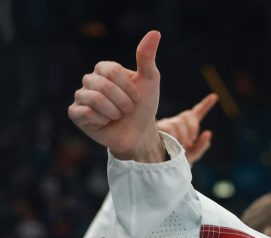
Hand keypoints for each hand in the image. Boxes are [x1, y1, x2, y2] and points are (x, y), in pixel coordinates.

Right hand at [68, 30, 162, 161]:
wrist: (139, 133)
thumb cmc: (143, 106)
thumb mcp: (149, 81)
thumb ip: (147, 58)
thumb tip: (155, 32)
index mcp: (104, 69)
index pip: (110, 70)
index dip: (128, 87)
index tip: (137, 98)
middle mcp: (89, 80)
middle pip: (102, 85)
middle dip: (123, 101)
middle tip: (128, 110)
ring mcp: (81, 97)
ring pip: (94, 99)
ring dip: (114, 112)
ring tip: (118, 116)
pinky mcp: (76, 114)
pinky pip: (85, 113)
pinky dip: (102, 120)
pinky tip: (105, 122)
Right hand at [156, 93, 217, 164]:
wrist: (162, 168)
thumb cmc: (178, 161)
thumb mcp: (193, 155)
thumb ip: (203, 145)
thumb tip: (209, 132)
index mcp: (187, 127)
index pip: (197, 113)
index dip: (206, 105)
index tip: (215, 96)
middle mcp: (176, 122)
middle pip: (187, 116)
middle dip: (192, 128)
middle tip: (190, 142)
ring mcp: (167, 124)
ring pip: (178, 123)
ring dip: (183, 137)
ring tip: (180, 147)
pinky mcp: (158, 128)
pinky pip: (169, 129)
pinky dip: (174, 138)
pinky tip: (172, 145)